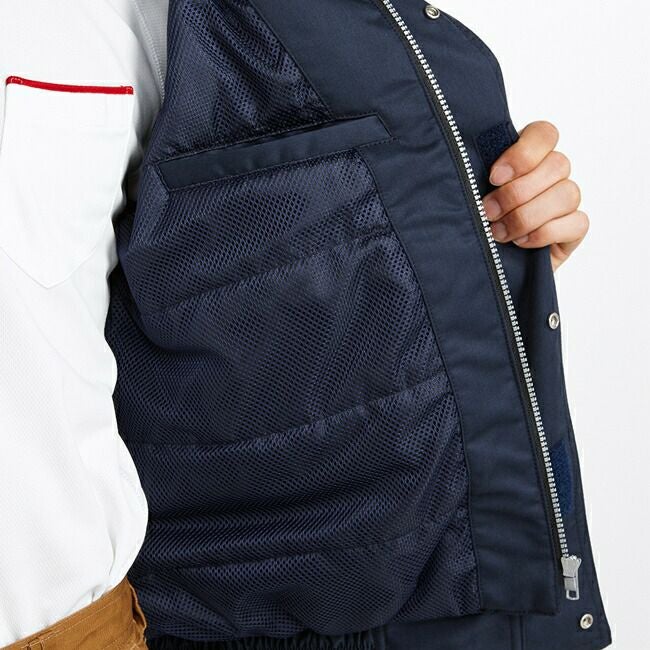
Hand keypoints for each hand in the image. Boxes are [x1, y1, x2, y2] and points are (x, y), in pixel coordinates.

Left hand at [482, 121, 588, 270]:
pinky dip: (545, 233)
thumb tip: (463, 168)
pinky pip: (577, 222)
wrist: (480, 268)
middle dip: (517, 192)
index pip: (544, 134)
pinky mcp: (573, 230)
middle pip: (557, 164)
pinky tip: (521, 242)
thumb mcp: (468, 197)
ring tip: (498, 233)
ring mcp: (565, 203)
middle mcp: (550, 176)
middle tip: (488, 212)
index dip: (523, 153)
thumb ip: (473, 176)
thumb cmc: (471, 225)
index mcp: (526, 158)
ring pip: (567, 193)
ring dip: (527, 215)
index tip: (494, 177)